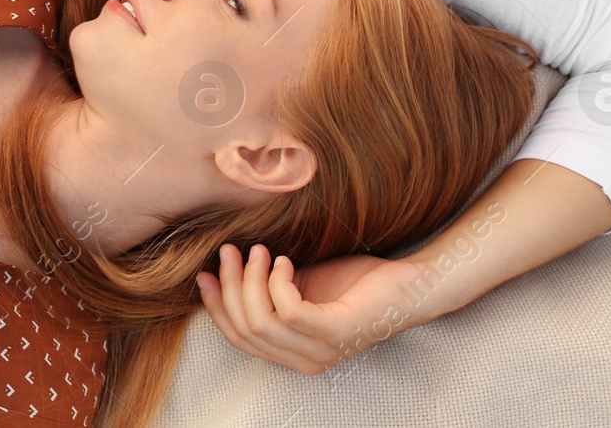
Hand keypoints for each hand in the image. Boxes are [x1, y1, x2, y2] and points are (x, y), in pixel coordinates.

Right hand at [195, 243, 435, 373]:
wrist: (408, 284)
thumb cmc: (357, 284)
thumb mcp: (300, 286)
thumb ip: (267, 288)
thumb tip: (223, 269)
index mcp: (293, 354)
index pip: (239, 339)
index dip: (217, 307)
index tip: (203, 274)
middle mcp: (304, 361)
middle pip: (245, 329)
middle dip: (230, 286)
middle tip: (230, 249)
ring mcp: (320, 350)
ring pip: (260, 321)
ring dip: (251, 279)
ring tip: (259, 250)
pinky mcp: (334, 333)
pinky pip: (287, 310)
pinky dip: (278, 281)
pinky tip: (285, 262)